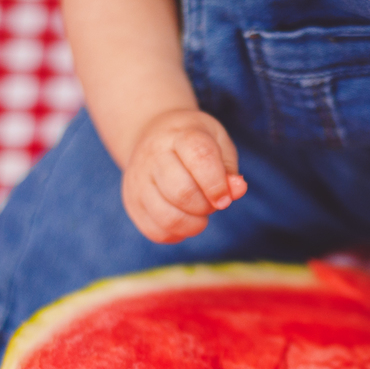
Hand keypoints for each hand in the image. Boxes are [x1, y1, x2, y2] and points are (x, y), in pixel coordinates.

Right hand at [121, 110, 246, 242]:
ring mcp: (138, 180)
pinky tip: (183, 218)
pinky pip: (156, 232)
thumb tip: (237, 190)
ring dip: (193, 224)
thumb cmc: (193, 143)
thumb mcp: (217, 143)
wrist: (151, 134)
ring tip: (199, 214)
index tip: (225, 199)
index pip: (200, 157)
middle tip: (211, 202)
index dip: (217, 184)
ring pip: (168, 217)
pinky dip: (177, 233)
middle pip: (182, 192)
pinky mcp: (132, 202)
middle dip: (206, 206)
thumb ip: (229, 169)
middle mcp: (153, 155)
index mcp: (180, 134)